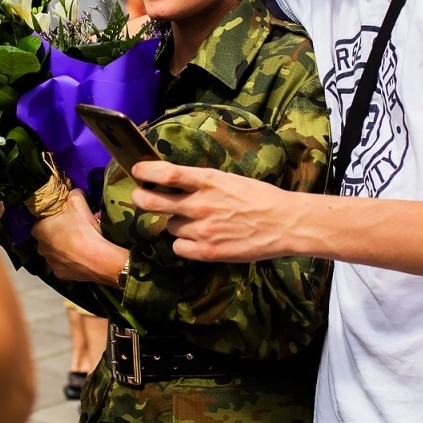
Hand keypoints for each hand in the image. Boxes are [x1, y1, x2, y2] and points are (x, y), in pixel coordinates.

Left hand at [32, 193, 124, 284]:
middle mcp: (40, 247)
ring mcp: (50, 263)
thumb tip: (73, 192)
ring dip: (64, 248)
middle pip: (48, 236)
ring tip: (80, 243)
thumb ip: (72, 194)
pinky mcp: (60, 274)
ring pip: (55, 252)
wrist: (98, 259)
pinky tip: (81, 257)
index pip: (41, 220)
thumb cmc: (83, 229)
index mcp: (39, 229)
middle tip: (74, 228)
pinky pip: (64, 264)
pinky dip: (71, 261)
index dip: (53, 217)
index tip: (65, 216)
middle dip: (58, 232)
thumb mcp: (78, 202)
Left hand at [130, 160, 297, 263]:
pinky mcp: (206, 251)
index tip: (137, 171)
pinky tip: (198, 240)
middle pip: (153, 202)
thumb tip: (174, 181)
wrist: (285, 223)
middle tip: (140, 197)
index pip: (166, 173)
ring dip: (177, 224)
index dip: (146, 171)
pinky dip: (184, 245)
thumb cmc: (260, 198)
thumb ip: (201, 182)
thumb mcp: (228, 180)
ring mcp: (202, 229)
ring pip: (170, 226)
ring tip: (197, 223)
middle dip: (141, 198)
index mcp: (208, 181)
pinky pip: (178, 248)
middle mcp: (200, 204)